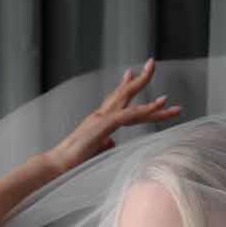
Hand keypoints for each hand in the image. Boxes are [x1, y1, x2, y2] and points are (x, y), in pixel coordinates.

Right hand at [46, 58, 181, 174]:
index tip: (132, 74)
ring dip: (150, 98)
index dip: (126, 85)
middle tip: (152, 63)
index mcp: (100, 120)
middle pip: (125, 93)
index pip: (116, 99)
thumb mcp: (93, 150)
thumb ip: (103, 143)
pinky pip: (128, 115)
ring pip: (130, 102)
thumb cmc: (73, 160)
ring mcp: (102, 119)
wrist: (58, 163)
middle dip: (141, 79)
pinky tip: (157, 106)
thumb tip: (111, 142)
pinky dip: (144, 110)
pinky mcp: (104, 126)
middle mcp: (101, 114)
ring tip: (167, 97)